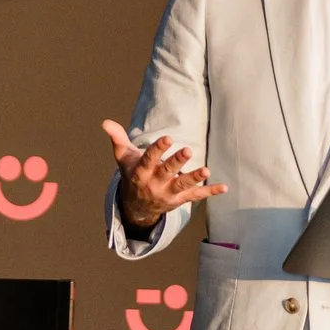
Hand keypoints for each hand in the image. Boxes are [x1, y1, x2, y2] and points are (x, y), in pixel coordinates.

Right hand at [102, 119, 225, 232]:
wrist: (136, 207)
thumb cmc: (132, 174)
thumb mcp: (123, 158)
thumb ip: (117, 138)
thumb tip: (105, 122)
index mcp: (141, 173)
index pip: (149, 160)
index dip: (157, 149)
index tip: (168, 138)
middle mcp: (154, 184)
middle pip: (167, 172)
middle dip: (177, 162)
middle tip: (187, 150)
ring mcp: (168, 194)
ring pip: (182, 186)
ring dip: (194, 178)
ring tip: (206, 170)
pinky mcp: (180, 200)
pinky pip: (196, 196)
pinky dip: (210, 192)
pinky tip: (224, 187)